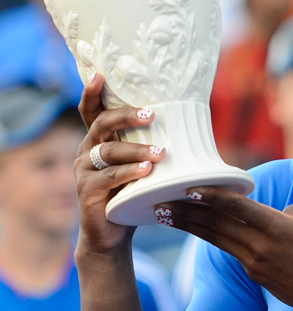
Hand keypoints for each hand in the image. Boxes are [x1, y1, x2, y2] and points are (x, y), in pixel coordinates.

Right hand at [75, 72, 165, 254]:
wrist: (113, 234)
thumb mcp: (142, 167)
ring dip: (137, 149)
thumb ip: (152, 146)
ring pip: (109, 150)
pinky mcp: (87, 191)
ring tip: (161, 153)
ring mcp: (84, 171)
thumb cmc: (132, 194)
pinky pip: (109, 176)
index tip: (100, 76)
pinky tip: (147, 171)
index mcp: (99, 141)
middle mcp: (87, 151)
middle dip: (127, 116)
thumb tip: (190, 125)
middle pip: (102, 124)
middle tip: (153, 115)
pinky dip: (129, 172)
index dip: (92, 93)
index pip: (92, 112)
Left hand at [156, 187, 292, 310]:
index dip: (212, 196)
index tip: (189, 187)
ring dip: (189, 225)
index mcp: (276, 228)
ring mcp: (253, 262)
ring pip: (215, 238)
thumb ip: (291, 209)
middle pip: (216, 224)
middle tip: (160, 200)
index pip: (237, 207)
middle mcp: (259, 245)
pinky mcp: (252, 273)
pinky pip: (229, 249)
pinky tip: (198, 228)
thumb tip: (273, 212)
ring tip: (165, 215)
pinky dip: (211, 237)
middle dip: (186, 211)